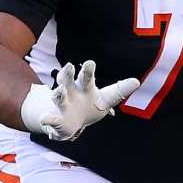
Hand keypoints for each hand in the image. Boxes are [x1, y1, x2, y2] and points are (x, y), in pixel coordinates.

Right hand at [21, 61, 139, 141]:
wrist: (69, 120)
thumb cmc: (90, 105)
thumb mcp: (106, 99)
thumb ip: (119, 90)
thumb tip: (137, 81)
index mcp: (85, 87)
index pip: (88, 78)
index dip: (88, 71)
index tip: (90, 62)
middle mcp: (72, 92)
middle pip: (69, 81)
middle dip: (69, 74)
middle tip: (70, 66)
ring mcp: (62, 105)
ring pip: (59, 97)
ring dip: (59, 94)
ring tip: (60, 91)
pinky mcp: (55, 119)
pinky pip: (50, 119)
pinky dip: (47, 120)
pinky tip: (45, 119)